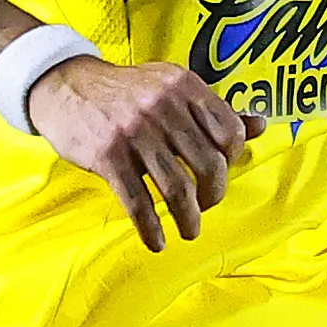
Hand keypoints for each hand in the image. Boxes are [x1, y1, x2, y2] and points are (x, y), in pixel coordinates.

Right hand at [25, 56, 263, 249]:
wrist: (66, 85)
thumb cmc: (126, 92)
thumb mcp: (172, 87)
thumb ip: (214, 108)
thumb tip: (260, 125)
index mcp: (184, 86)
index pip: (230, 132)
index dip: (232, 160)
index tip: (220, 172)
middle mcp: (163, 107)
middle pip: (209, 165)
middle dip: (214, 195)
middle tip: (207, 205)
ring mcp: (134, 132)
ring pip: (177, 189)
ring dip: (188, 219)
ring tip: (189, 230)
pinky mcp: (107, 155)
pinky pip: (138, 202)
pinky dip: (151, 229)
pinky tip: (156, 241)